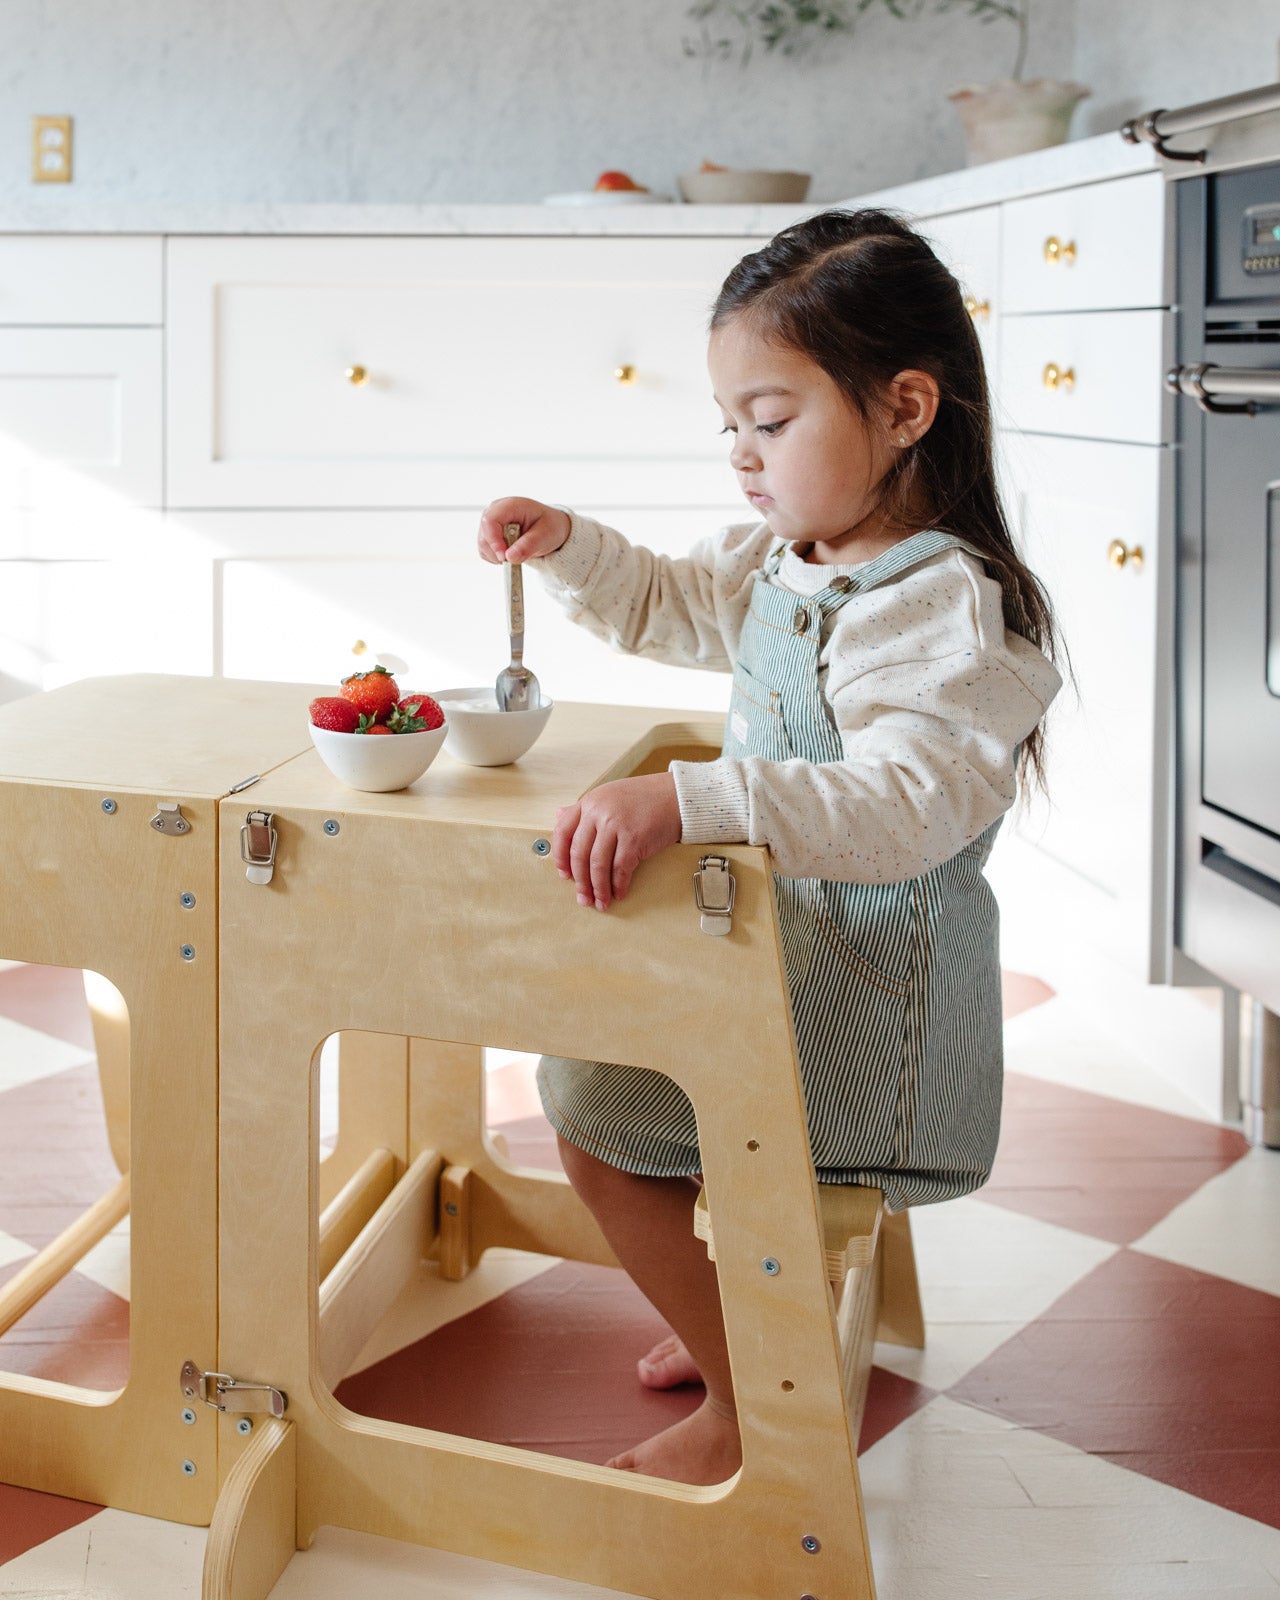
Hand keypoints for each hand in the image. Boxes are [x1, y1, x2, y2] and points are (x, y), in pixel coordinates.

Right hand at [478, 497, 570, 565]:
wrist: (550, 528)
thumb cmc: (549, 526)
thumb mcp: (545, 535)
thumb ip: (528, 545)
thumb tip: (509, 557)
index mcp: (510, 505)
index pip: (490, 520)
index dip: (493, 540)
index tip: (504, 557)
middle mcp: (496, 511)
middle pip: (484, 535)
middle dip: (497, 551)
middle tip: (516, 558)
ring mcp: (491, 522)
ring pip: (483, 545)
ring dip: (497, 556)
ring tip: (518, 553)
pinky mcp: (489, 534)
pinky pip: (485, 551)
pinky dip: (496, 557)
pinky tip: (511, 553)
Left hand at [553, 773, 682, 909]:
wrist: (676, 795)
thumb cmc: (645, 797)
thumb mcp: (609, 796)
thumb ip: (584, 808)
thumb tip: (558, 815)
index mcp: (589, 802)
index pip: (563, 832)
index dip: (560, 857)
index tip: (564, 875)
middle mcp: (598, 812)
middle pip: (579, 854)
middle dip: (580, 882)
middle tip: (583, 898)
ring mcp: (616, 825)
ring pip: (598, 865)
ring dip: (598, 888)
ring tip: (600, 902)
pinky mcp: (634, 839)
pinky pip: (620, 869)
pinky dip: (618, 885)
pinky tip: (619, 893)